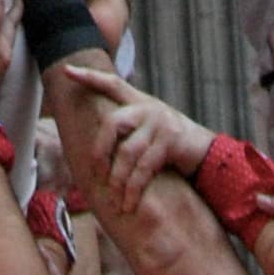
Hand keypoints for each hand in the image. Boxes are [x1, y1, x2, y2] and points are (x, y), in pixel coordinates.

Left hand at [56, 62, 209, 204]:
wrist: (206, 153)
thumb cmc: (170, 145)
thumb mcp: (148, 129)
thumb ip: (128, 130)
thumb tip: (98, 152)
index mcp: (139, 101)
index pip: (111, 84)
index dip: (89, 77)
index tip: (67, 70)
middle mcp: (147, 107)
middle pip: (112, 123)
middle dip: (100, 152)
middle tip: (96, 175)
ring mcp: (159, 122)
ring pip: (127, 152)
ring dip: (118, 181)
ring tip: (114, 201)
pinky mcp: (170, 141)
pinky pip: (144, 168)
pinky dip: (133, 189)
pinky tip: (128, 204)